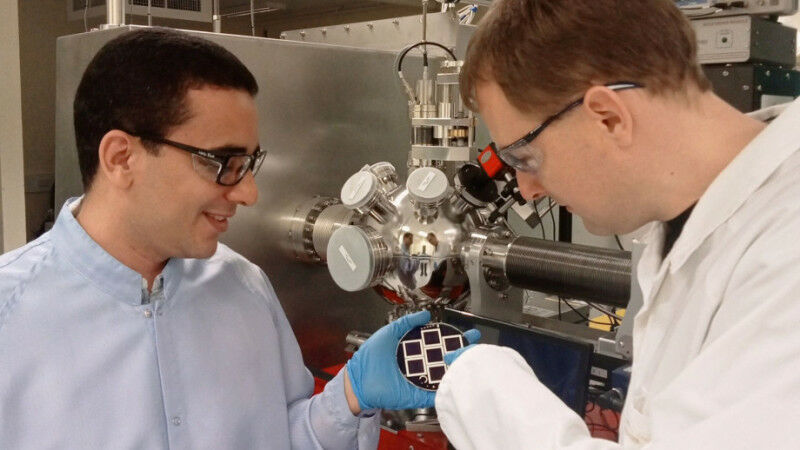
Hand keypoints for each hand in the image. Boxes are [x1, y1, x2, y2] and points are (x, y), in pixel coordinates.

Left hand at [346, 310, 480, 411]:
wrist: (358, 380)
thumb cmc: (371, 356)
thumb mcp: (389, 332)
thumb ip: (407, 322)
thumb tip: (426, 315)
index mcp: (415, 351)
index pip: (439, 343)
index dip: (454, 338)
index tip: (470, 333)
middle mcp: (421, 366)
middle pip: (446, 360)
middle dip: (463, 353)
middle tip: (477, 347)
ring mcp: (420, 381)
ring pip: (443, 376)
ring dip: (457, 371)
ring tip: (472, 363)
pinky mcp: (417, 395)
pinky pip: (434, 394)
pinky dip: (445, 390)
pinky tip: (457, 382)